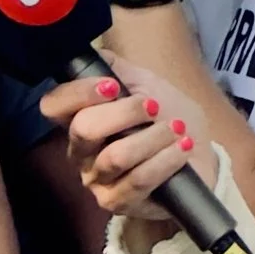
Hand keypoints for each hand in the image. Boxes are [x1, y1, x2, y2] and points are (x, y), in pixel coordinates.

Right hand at [50, 77, 201, 244]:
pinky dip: (165, 160)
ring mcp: (97, 180)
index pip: (53, 106)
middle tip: (156, 106)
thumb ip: (117, 68)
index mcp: (80, 119)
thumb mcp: (146, 83)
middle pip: (83, 130)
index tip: (112, 87)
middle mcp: (81, 152)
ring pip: (115, 156)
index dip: (78, 93)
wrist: (200, 153)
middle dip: (126, 112)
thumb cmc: (169, 118)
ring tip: (176, 129)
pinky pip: (138, 180)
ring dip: (153, 137)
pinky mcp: (118, 203)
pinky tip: (181, 149)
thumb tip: (94, 50)